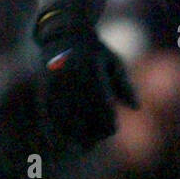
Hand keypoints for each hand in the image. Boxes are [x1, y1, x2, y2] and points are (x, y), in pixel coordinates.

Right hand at [35, 18, 138, 150]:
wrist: (62, 31)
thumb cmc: (94, 49)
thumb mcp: (114, 62)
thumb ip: (125, 85)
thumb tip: (136, 108)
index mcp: (92, 73)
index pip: (104, 112)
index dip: (110, 126)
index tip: (112, 128)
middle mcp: (72, 80)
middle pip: (85, 122)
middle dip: (93, 136)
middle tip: (96, 141)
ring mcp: (55, 86)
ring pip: (66, 123)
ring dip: (74, 138)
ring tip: (81, 147)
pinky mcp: (43, 89)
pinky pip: (47, 117)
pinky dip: (53, 133)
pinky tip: (59, 145)